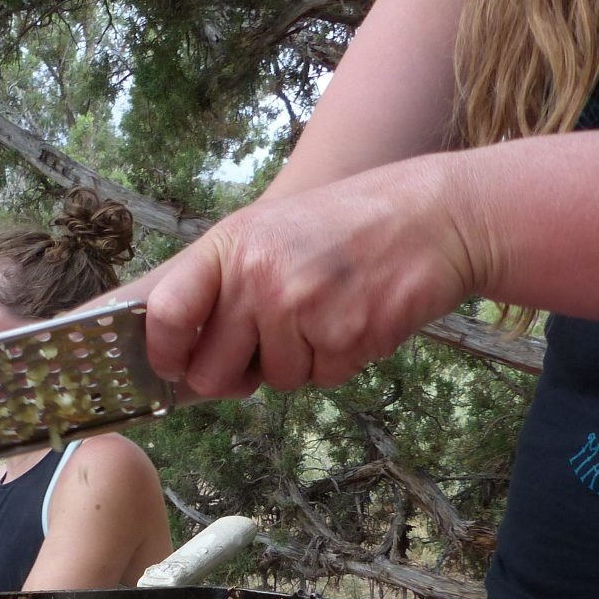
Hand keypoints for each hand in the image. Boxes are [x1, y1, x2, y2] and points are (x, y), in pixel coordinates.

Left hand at [144, 157, 483, 397]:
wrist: (435, 217)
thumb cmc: (346, 226)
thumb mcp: (269, 231)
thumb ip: (223, 283)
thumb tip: (180, 352)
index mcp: (231, 246)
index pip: (167, 313)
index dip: (163, 352)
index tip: (173, 365)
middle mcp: (259, 277)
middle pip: (212, 372)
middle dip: (236, 375)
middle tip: (269, 343)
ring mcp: (302, 309)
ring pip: (274, 381)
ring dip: (300, 361)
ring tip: (327, 310)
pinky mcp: (345, 338)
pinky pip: (321, 379)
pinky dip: (338, 361)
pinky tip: (355, 318)